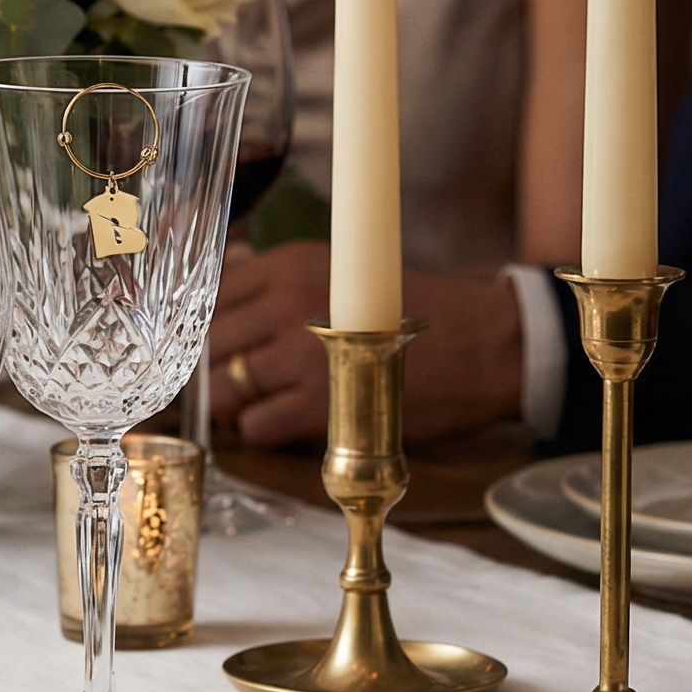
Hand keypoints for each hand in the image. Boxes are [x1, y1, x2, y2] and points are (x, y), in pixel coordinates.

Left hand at [206, 241, 526, 445]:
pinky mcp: (324, 406)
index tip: (218, 335)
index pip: (211, 291)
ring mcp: (304, 357)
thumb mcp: (342, 266)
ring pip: (224, 387)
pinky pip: (256, 426)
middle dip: (217, 362)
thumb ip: (278, 272)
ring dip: (233, 400)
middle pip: (210, 341)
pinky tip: (285, 419)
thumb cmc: (412, 306)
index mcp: (293, 263)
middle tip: (239, 372)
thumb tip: (229, 267)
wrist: (487, 345)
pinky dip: (261, 429)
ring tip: (260, 398)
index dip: (204, 319)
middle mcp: (289, 304)